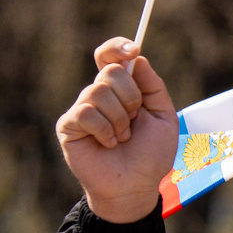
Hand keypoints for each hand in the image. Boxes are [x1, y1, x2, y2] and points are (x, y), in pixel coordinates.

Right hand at [56, 39, 179, 224]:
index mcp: (122, 90)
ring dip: (120, 119)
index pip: (110, 57)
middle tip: (135, 120)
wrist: (136, 185)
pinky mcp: (69, 125)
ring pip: (98, 92)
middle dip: (131, 97)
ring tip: (123, 138)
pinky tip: (109, 144)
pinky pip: (87, 113)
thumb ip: (153, 87)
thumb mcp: (164, 117)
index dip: (117, 47)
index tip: (132, 49)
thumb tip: (138, 58)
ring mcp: (82, 109)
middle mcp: (99, 95)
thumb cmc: (151, 154)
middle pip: (110, 72)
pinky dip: (106, 130)